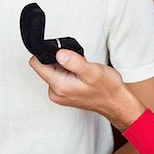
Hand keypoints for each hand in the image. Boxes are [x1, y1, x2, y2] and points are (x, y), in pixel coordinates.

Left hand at [29, 50, 145, 131]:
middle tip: (77, 62)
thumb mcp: (93, 71)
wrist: (116, 103)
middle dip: (58, 59)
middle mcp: (55, 92)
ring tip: (80, 69)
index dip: (46, 52)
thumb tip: (59, 53)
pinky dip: (68, 71)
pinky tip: (80, 74)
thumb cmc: (107, 88)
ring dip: (65, 65)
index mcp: (58, 86)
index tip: (60, 50)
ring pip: (53, 69)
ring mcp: (59, 93)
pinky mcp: (64, 92)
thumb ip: (74, 62)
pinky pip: (59, 75)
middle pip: (44, 65)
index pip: (36, 64)